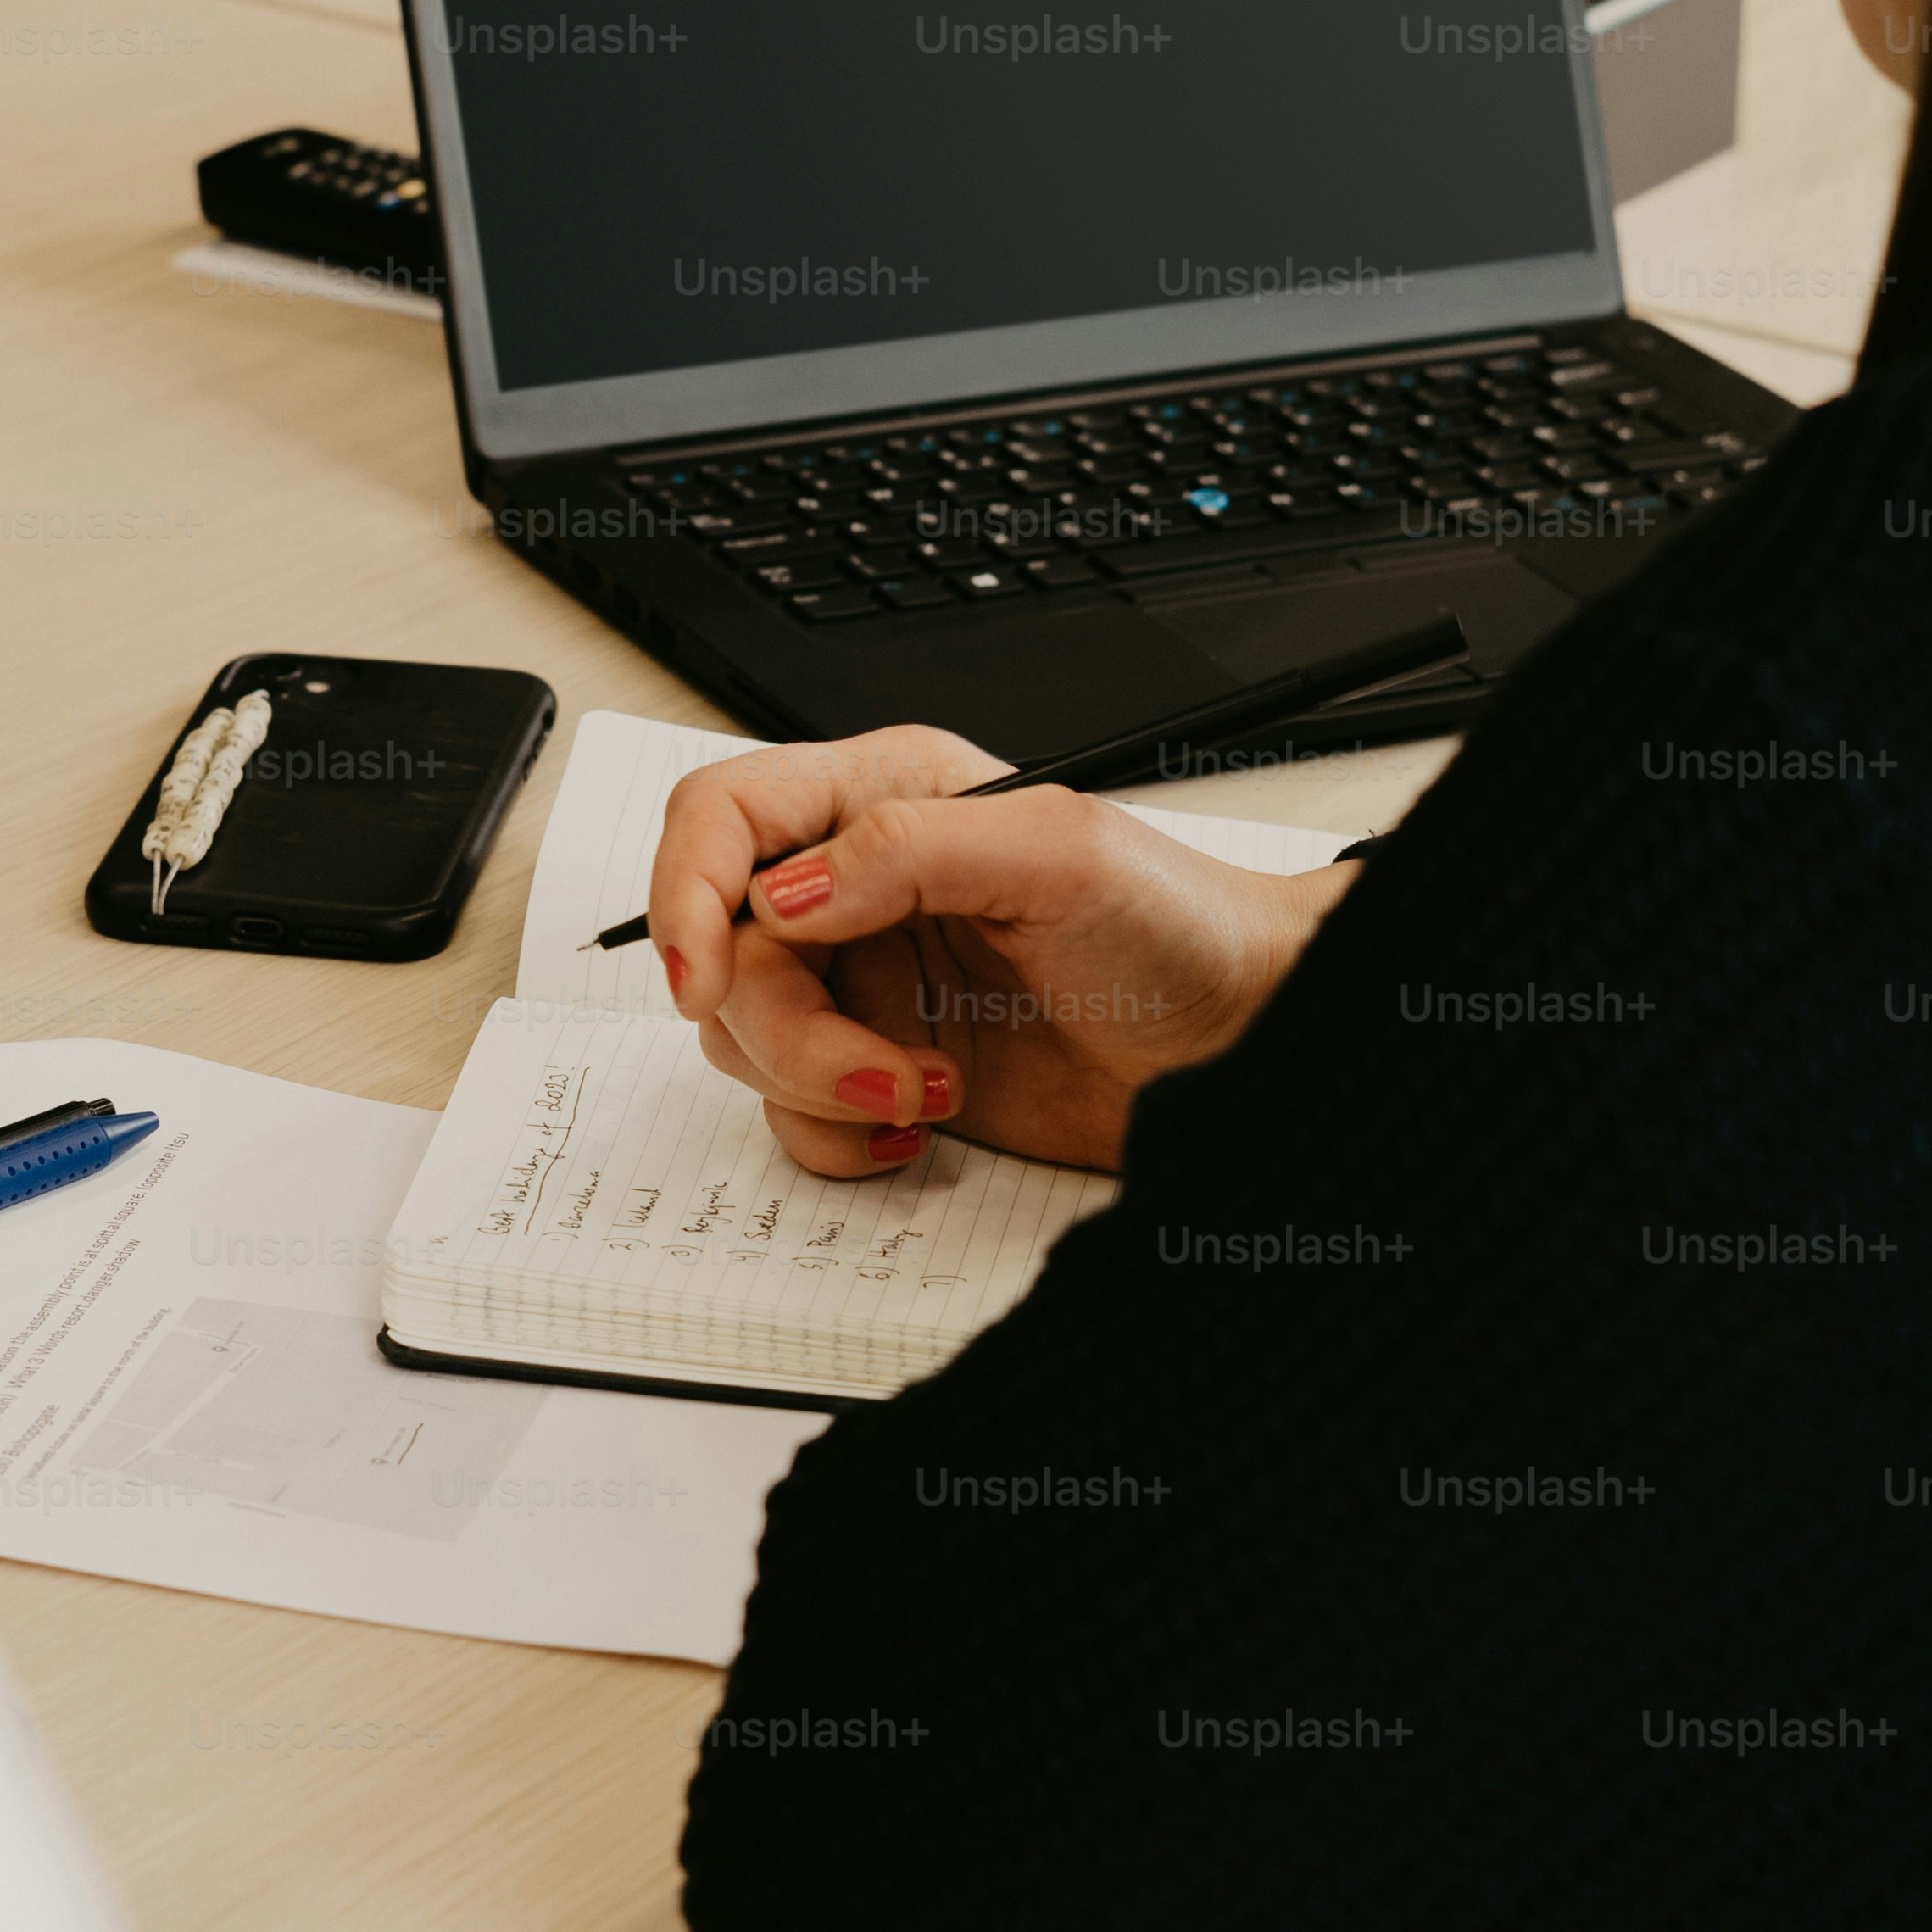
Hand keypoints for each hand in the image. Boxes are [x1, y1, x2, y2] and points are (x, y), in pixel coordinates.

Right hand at [644, 726, 1353, 1178]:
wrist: (1246, 1040)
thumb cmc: (1181, 924)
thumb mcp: (1058, 852)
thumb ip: (907, 850)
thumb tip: (782, 893)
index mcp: (884, 796)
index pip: (723, 815)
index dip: (685, 888)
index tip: (708, 972)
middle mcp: (856, 887)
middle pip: (722, 949)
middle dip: (787, 1026)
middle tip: (885, 1068)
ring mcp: (864, 983)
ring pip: (745, 1036)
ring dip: (822, 1084)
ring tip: (931, 1090)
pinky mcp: (881, 1068)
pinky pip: (793, 1112)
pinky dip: (836, 1134)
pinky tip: (920, 1125)